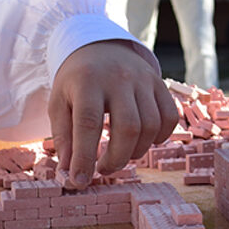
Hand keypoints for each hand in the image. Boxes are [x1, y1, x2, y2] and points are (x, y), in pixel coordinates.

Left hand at [48, 40, 177, 187]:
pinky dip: (159, 137)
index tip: (80, 181)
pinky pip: (169, 117)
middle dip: (117, 158)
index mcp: (87, 81)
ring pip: (150, 125)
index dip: (85, 157)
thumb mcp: (59, 103)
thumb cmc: (76, 82)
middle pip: (128, 127)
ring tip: (121, 154)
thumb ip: (64, 138)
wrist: (100, 47)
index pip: (88, 123)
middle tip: (104, 169)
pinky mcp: (159, 84)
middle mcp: (118, 78)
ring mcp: (143, 79)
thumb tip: (70, 174)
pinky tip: (142, 141)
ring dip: (137, 151)